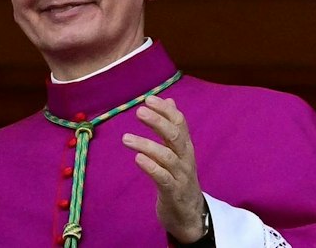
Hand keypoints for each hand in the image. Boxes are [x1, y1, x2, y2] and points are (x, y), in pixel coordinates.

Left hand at [122, 94, 206, 242]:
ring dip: (147, 145)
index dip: (165, 110)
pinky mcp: (173, 193)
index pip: (180, 124)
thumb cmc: (179, 179)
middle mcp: (185, 160)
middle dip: (159, 122)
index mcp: (185, 148)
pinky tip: (137, 159)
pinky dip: (151, 168)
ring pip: (168, 157)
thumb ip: (173, 127)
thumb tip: (170, 100)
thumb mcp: (177, 152)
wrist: (189, 216)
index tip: (148, 98)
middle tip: (139, 111)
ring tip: (125, 138)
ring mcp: (181, 177)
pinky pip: (163, 179)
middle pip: (176, 137)